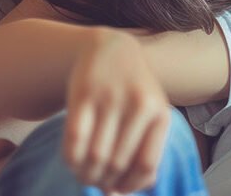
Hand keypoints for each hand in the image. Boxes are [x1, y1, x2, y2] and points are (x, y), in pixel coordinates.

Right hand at [63, 29, 171, 194]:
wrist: (111, 49)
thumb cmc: (133, 92)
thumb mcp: (150, 114)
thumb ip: (146, 148)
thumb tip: (129, 190)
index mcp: (160, 114)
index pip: (146, 164)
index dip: (129, 184)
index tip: (117, 189)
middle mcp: (139, 106)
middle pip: (117, 163)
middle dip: (103, 181)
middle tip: (95, 182)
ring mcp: (111, 99)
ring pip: (94, 156)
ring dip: (85, 174)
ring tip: (83, 173)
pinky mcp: (84, 94)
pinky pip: (74, 139)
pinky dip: (71, 159)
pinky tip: (72, 161)